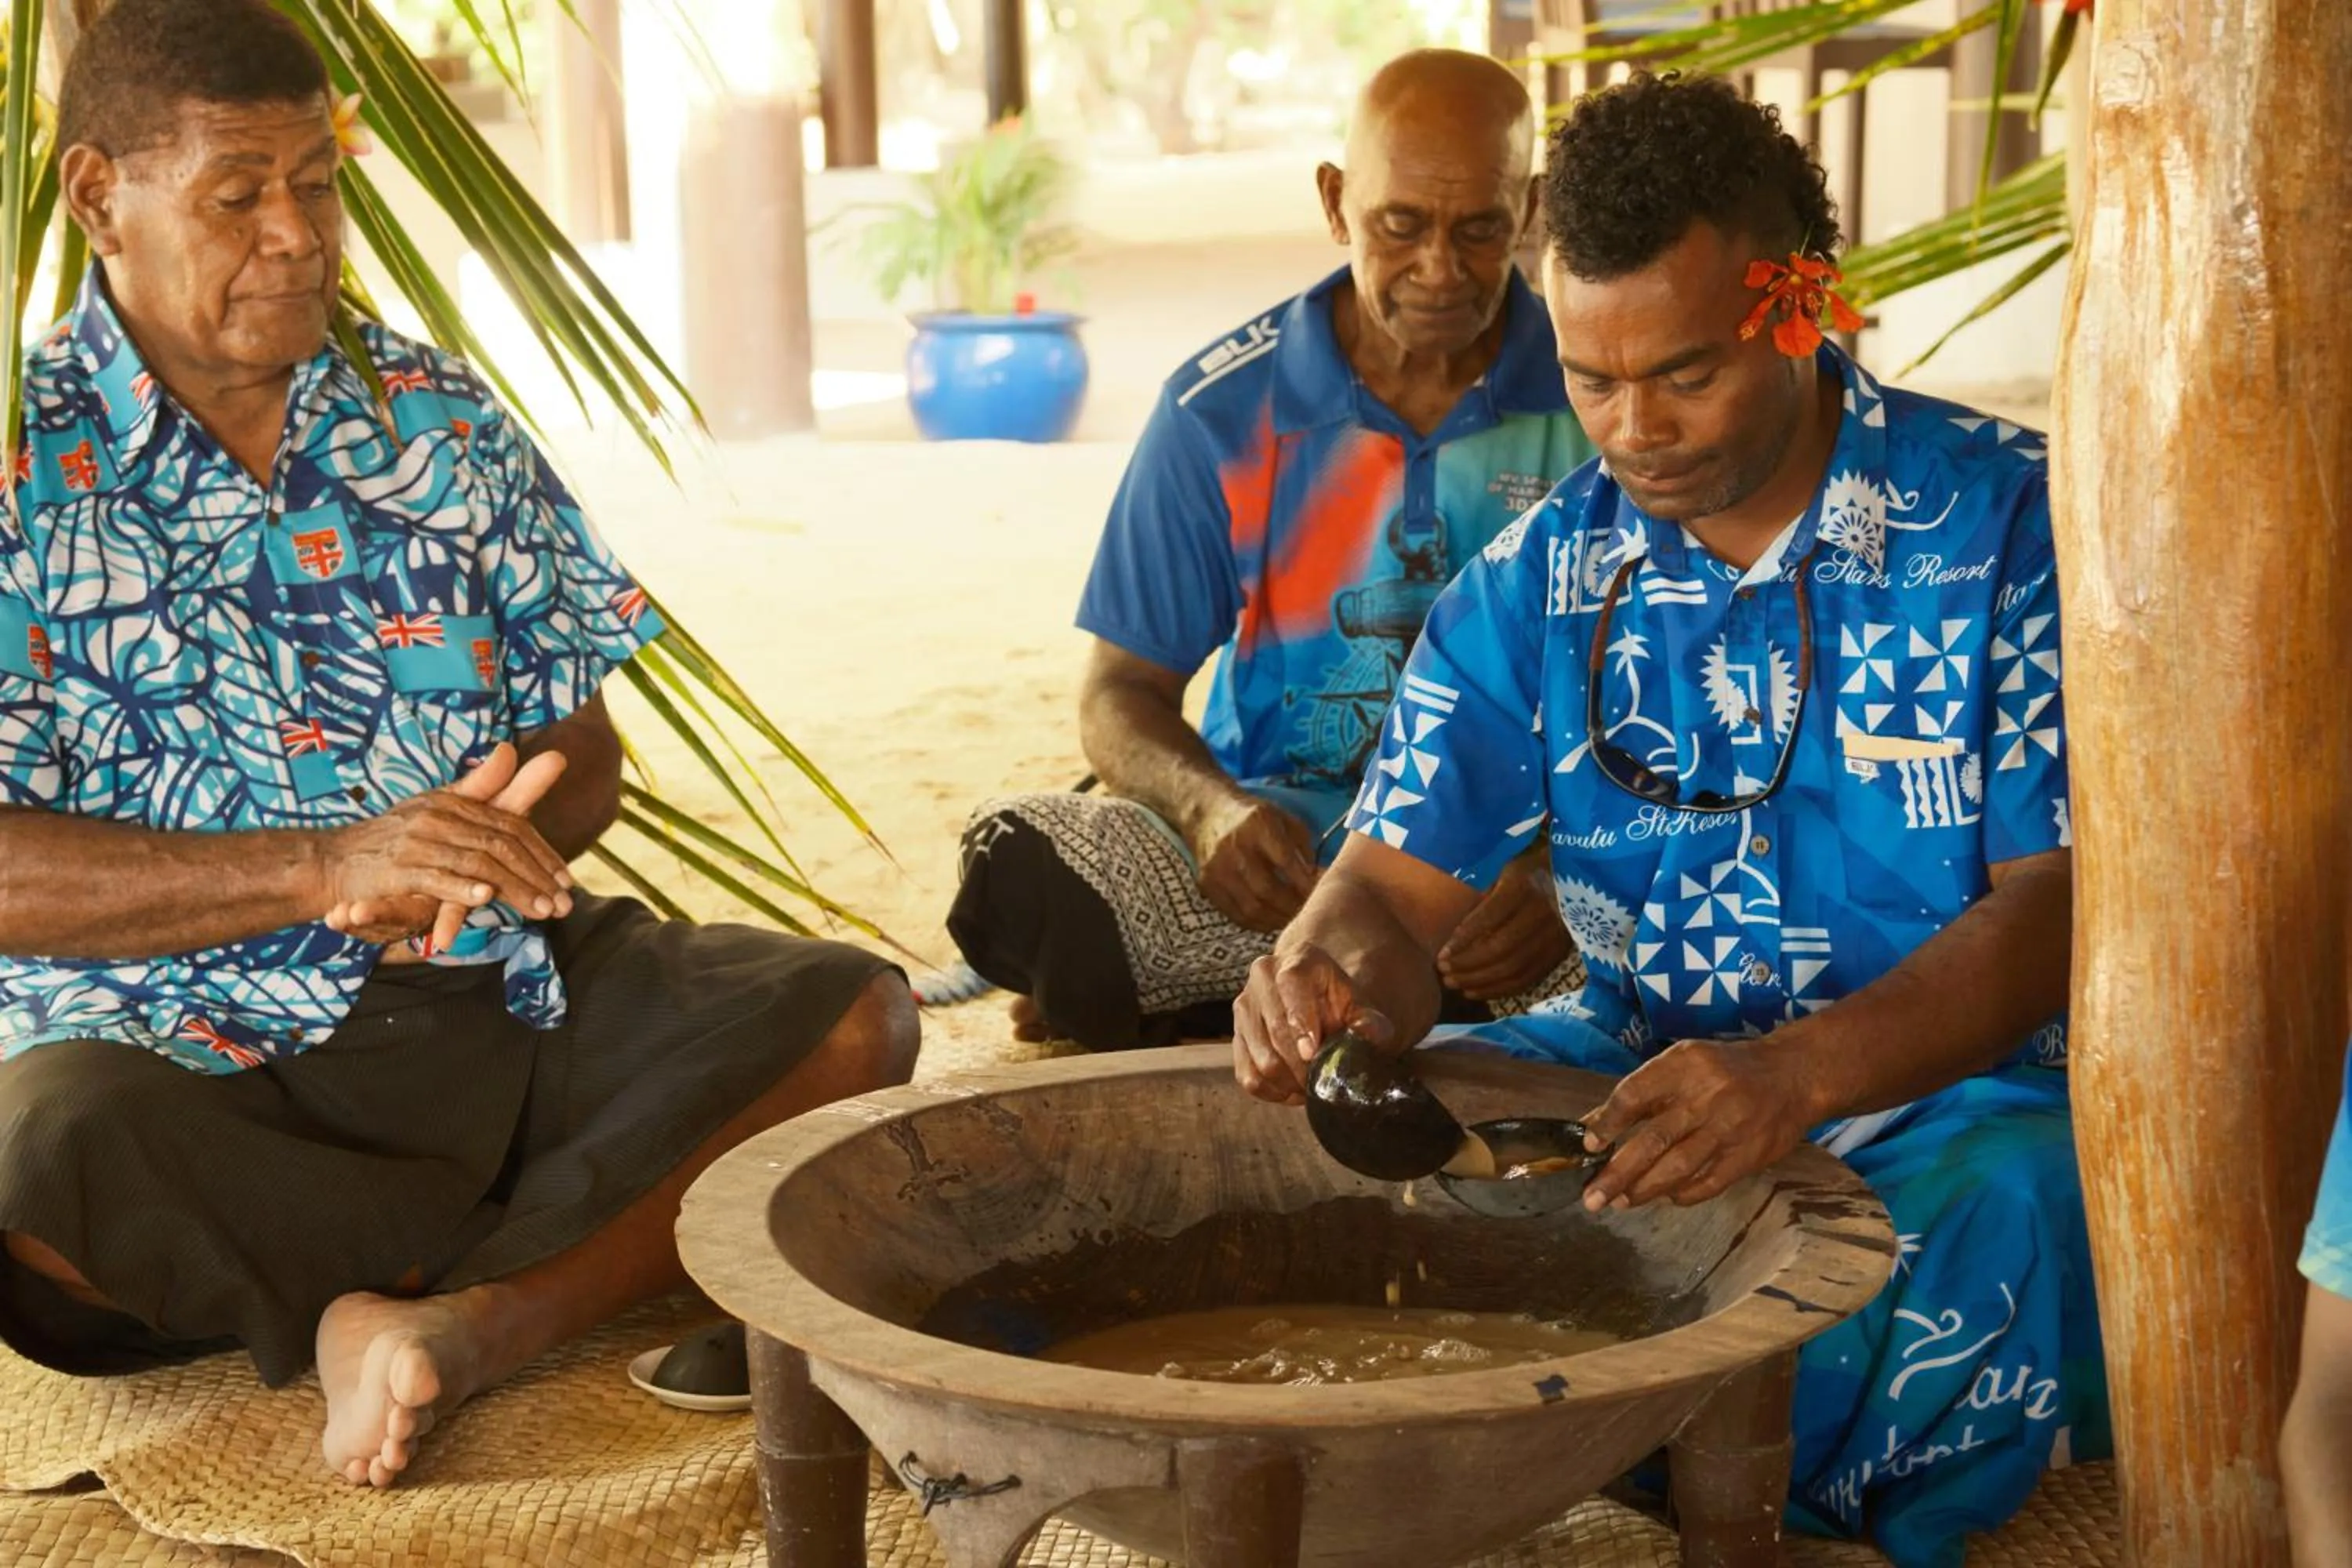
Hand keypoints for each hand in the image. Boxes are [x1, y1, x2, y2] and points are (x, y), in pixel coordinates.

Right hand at [321, 744, 573, 953]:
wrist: (336, 860)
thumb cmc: (396, 837)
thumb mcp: (438, 808)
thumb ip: (479, 787)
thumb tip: (509, 748)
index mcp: (453, 802)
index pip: (510, 825)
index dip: (542, 853)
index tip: (567, 880)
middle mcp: (438, 815)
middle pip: (501, 843)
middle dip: (537, 875)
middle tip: (565, 903)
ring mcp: (418, 841)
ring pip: (478, 862)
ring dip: (514, 888)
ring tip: (542, 909)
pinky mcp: (397, 868)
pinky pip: (435, 878)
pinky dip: (460, 888)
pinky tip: (485, 897)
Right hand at [1187, 791, 1319, 932]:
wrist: (1207, 814)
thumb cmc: (1253, 817)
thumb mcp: (1282, 818)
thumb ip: (1302, 846)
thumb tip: (1317, 877)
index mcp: (1257, 824)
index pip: (1285, 860)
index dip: (1305, 882)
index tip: (1320, 893)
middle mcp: (1234, 846)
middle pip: (1267, 889)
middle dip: (1292, 905)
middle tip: (1307, 911)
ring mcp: (1218, 868)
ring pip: (1251, 907)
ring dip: (1276, 919)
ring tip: (1292, 919)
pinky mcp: (1207, 884)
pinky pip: (1235, 913)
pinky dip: (1257, 922)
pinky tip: (1271, 920)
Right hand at [1231, 943, 1393, 1105]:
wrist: (1313, 1000)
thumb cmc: (1338, 1003)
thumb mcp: (1359, 1006)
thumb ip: (1370, 1020)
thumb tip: (1371, 1033)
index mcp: (1296, 960)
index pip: (1291, 986)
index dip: (1301, 1022)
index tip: (1312, 1053)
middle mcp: (1262, 978)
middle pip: (1275, 1031)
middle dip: (1302, 1066)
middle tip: (1322, 1082)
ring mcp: (1244, 1007)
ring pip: (1261, 1060)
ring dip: (1289, 1083)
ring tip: (1311, 1086)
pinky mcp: (1235, 1037)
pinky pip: (1248, 1076)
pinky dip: (1273, 1092)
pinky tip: (1293, 1089)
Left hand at [1438, 853, 1571, 1000]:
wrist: (1579, 872)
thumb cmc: (1529, 868)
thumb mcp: (1504, 869)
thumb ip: (1483, 896)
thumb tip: (1453, 929)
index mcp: (1524, 885)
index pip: (1490, 918)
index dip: (1463, 940)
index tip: (1440, 954)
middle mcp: (1543, 911)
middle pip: (1501, 948)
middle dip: (1468, 965)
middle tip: (1443, 973)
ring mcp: (1556, 935)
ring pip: (1514, 968)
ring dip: (1480, 981)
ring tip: (1454, 984)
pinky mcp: (1561, 952)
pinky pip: (1528, 978)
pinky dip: (1500, 989)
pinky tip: (1476, 991)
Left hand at [1577, 1038, 1817, 1210]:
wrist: (1792, 1075)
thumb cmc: (1723, 1070)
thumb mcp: (1680, 1064)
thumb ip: (1639, 1093)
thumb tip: (1591, 1125)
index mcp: (1683, 1066)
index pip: (1634, 1096)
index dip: (1607, 1124)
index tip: (1588, 1146)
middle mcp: (1705, 1096)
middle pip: (1653, 1140)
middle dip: (1617, 1173)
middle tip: (1592, 1197)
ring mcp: (1729, 1128)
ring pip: (1679, 1167)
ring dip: (1644, 1189)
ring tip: (1619, 1202)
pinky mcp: (1749, 1155)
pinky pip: (1709, 1183)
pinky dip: (1683, 1194)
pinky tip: (1665, 1197)